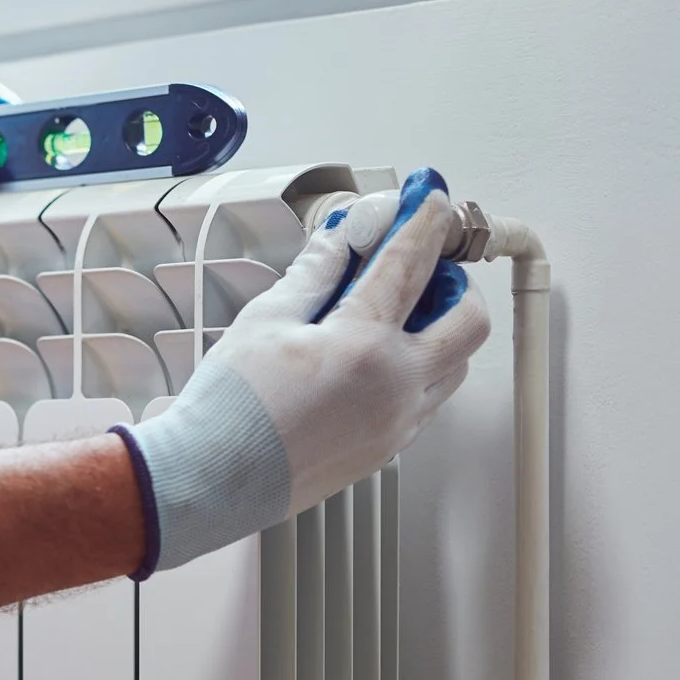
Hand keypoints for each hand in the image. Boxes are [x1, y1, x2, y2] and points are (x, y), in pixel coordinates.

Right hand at [115, 168, 489, 573]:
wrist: (210, 479)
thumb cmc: (228, 406)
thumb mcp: (265, 321)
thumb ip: (314, 275)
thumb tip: (340, 240)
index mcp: (364, 343)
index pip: (409, 264)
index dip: (422, 223)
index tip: (430, 200)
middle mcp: (395, 385)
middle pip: (468, 321)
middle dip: (454, 285)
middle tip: (421, 271)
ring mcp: (397, 423)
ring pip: (455, 366)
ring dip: (440, 332)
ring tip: (397, 318)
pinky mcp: (386, 450)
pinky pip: (426, 402)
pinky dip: (417, 370)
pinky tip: (374, 362)